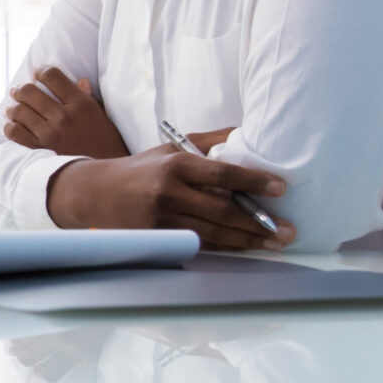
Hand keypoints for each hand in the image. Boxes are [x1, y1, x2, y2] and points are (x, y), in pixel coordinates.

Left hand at [2, 68, 127, 159]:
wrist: (104, 178)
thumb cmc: (106, 146)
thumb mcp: (102, 118)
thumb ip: (89, 98)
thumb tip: (80, 81)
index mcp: (81, 105)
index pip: (54, 77)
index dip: (41, 71)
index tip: (37, 72)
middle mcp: (64, 117)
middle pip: (31, 92)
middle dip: (21, 89)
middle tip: (18, 90)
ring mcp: (50, 134)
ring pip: (19, 111)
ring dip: (12, 107)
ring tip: (12, 108)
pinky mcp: (40, 151)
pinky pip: (15, 133)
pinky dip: (10, 127)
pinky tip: (13, 126)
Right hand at [45, 144, 294, 250]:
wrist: (94, 194)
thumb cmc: (139, 169)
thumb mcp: (170, 148)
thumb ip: (208, 142)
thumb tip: (246, 134)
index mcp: (176, 165)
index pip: (222, 174)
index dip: (253, 182)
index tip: (280, 188)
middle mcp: (169, 192)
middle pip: (223, 211)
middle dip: (260, 222)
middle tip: (288, 230)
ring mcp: (163, 219)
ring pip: (215, 233)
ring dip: (248, 240)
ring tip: (275, 242)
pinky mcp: (158, 238)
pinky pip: (200, 244)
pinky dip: (226, 248)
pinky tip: (245, 247)